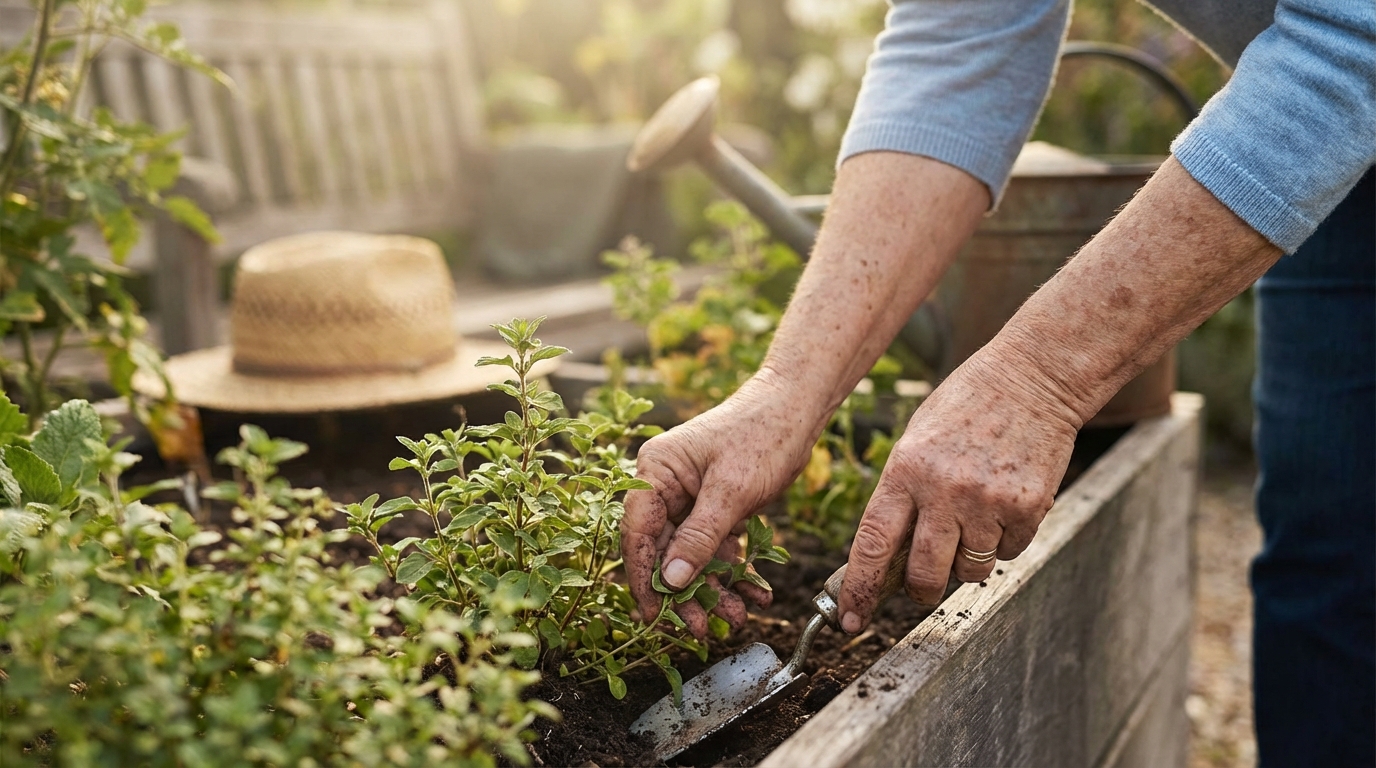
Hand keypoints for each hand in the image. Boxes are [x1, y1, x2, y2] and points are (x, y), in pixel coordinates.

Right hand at [621, 371, 824, 637]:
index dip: (643, 578)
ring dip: (714, 588)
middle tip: (703, 628)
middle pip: (664, 552)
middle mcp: (666, 486)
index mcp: (656, 472)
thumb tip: (671, 581)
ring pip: (693, 556)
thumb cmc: (763, 435)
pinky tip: (755, 593)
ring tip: (738, 616)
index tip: (655, 616)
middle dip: (686, 592)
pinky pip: (717, 548)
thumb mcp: (732, 491)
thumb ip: (700, 537)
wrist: (799, 408)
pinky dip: (734, 571)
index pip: (637, 533)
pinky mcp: (716, 506)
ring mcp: (691, 497)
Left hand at [834, 351, 1080, 633]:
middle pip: (925, 574)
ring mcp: (988, 501)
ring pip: (970, 570)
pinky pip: (1009, 553)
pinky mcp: (1027, 507)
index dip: (860, 588)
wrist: (1032, 377)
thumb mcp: (917, 442)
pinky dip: (1005, 541)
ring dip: (969, 560)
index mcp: (906, 471)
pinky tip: (1004, 503)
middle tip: (922, 587)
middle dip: (920, 591)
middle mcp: (944, 490)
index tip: (851, 621)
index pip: (873, 543)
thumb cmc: (966, 407)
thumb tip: (890, 555)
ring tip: (975, 517)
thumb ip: (903, 494)